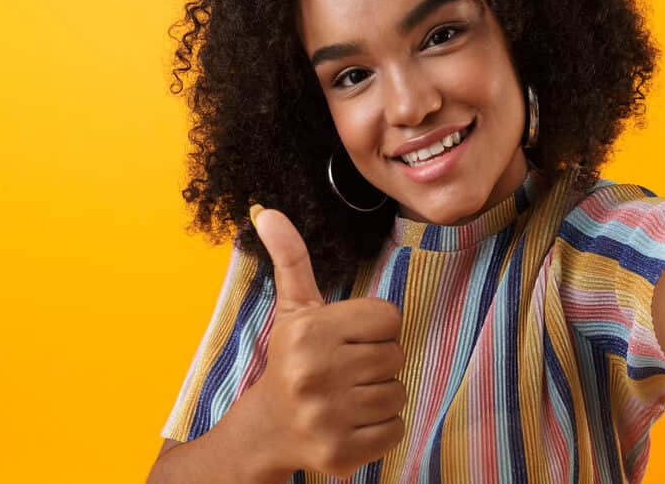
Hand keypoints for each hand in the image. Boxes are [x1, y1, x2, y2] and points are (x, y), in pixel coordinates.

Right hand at [251, 207, 405, 477]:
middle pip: (396, 356)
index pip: (389, 318)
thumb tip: (267, 210)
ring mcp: (328, 417)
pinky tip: (352, 421)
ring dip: (380, 395)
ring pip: (398, 393)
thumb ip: (290, 258)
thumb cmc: (289, 361)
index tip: (348, 340)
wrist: (265, 430)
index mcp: (310, 332)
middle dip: (378, 362)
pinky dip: (381, 428)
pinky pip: (395, 429)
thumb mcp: (292, 309)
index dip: (374, 329)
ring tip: (349, 395)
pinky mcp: (340, 454)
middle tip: (349, 370)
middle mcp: (317, 373)